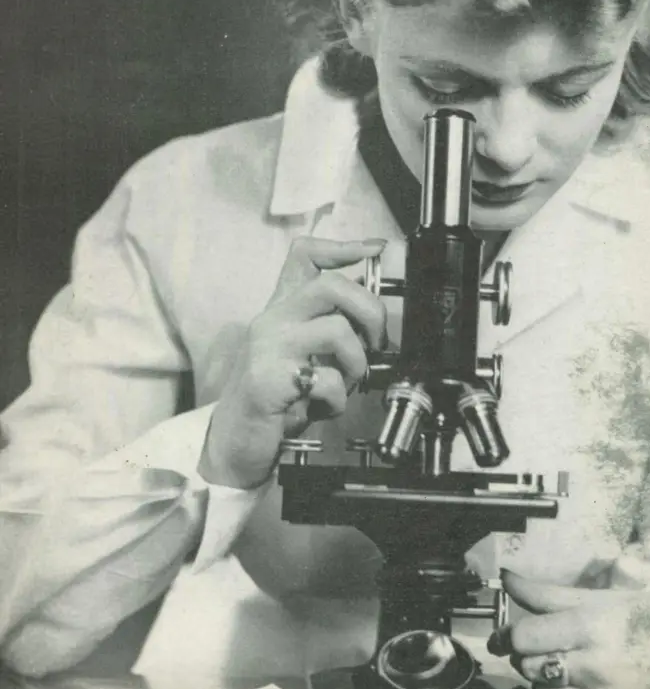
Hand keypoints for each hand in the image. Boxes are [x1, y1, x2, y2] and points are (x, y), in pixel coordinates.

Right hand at [198, 236, 387, 488]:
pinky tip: (323, 407)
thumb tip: (376, 321)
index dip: (344, 247)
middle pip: (331, 285)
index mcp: (284, 310)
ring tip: (347, 383)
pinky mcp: (267, 379)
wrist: (235, 442)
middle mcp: (273, 320)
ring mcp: (268, 347)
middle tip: (375, 342)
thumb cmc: (278, 398)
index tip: (375, 250)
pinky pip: (325, 378)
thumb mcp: (306, 355)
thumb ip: (332, 332)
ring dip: (357, 362)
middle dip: (370, 311)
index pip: (305, 256)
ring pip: (335, 330)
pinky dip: (338, 399)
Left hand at [488, 570, 649, 688]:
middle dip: (524, 655)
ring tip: (556, 667)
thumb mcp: (612, 599)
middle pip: (529, 666)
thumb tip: (510, 579)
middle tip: (531, 646)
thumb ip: (555, 594)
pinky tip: (578, 687)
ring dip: (542, 682)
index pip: (526, 635)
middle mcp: (593, 666)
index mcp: (592, 625)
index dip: (510, 632)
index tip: (506, 630)